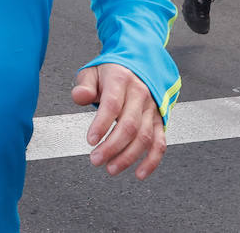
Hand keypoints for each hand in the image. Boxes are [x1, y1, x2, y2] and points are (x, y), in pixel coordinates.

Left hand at [71, 63, 165, 179]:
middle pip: (129, 125)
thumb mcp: (92, 72)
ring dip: (128, 157)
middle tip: (96, 159)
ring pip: (144, 137)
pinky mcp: (159, 121)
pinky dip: (152, 161)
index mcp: (121, 80)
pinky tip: (139, 173)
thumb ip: (84, 85)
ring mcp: (151, 109)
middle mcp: (140, 94)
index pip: (112, 104)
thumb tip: (80, 96)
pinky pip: (160, 143)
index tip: (90, 140)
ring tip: (111, 168)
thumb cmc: (111, 72)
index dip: (102, 124)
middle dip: (112, 146)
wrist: (137, 66)